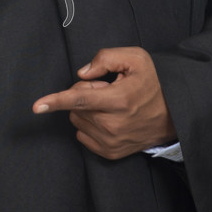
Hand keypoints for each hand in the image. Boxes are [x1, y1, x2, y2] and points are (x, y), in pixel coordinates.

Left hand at [32, 46, 176, 159]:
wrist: (175, 114)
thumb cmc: (154, 83)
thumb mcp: (136, 59)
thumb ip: (105, 58)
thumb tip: (82, 74)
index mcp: (119, 99)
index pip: (80, 98)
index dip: (56, 100)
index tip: (36, 107)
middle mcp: (113, 124)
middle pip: (76, 107)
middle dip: (85, 94)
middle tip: (108, 90)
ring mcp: (112, 141)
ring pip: (78, 121)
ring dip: (88, 110)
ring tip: (112, 105)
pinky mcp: (110, 152)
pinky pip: (83, 136)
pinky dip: (90, 125)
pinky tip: (110, 119)